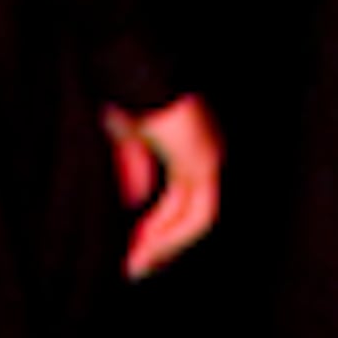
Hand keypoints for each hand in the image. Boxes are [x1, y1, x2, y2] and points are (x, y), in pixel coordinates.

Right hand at [106, 95, 222, 279]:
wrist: (134, 69)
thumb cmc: (129, 92)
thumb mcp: (126, 136)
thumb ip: (134, 166)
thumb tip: (136, 199)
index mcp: (192, 144)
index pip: (183, 200)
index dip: (160, 229)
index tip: (135, 253)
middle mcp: (207, 152)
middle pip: (192, 213)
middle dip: (162, 244)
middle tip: (136, 268)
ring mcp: (210, 156)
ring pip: (197, 218)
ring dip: (167, 245)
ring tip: (138, 263)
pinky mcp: (204, 161)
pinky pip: (198, 213)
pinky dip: (175, 235)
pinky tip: (148, 248)